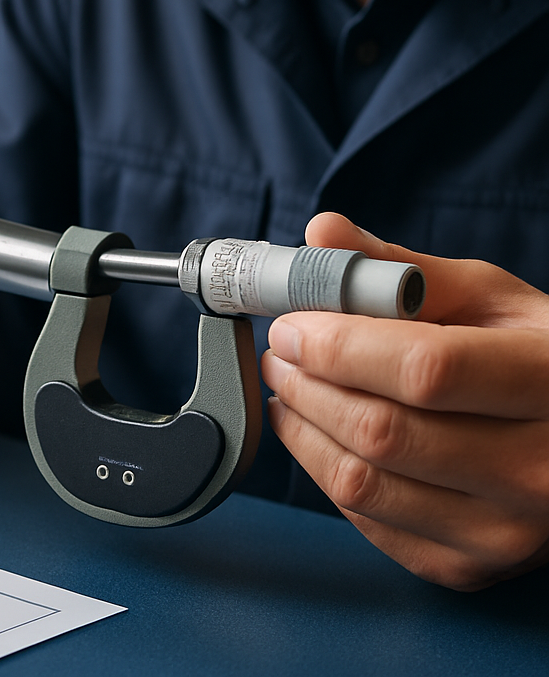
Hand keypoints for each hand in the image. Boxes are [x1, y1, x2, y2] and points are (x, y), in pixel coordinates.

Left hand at [260, 213, 548, 589]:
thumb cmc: (532, 356)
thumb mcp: (488, 298)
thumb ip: (401, 268)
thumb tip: (321, 233)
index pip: (425, 370)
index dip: (340, 346)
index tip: (293, 325)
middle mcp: (539, 470)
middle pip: (382, 432)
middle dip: (306, 383)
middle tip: (280, 352)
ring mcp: (505, 532)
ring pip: (361, 483)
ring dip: (301, 427)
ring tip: (288, 386)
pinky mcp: (468, 568)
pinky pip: (366, 520)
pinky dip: (324, 470)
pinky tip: (319, 431)